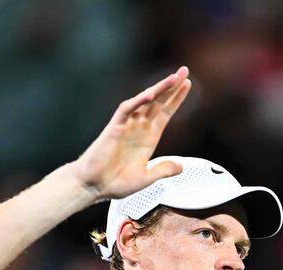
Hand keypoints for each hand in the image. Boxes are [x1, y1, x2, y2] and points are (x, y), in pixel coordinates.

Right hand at [74, 66, 191, 199]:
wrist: (94, 186)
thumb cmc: (115, 183)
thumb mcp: (146, 178)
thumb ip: (163, 170)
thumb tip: (180, 167)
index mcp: (148, 138)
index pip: (165, 113)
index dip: (176, 99)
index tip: (188, 85)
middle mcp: (139, 128)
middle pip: (158, 101)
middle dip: (171, 86)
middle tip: (184, 70)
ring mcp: (127, 126)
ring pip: (144, 101)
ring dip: (158, 89)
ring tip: (173, 78)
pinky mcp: (114, 128)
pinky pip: (126, 110)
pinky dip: (137, 101)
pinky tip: (149, 94)